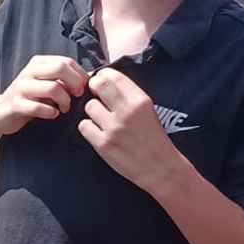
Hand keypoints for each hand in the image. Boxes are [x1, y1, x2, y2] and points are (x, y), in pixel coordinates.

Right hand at [0, 54, 88, 135]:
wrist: (1, 113)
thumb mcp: (47, 84)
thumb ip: (65, 80)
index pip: (66, 61)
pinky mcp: (16, 105)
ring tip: (64, 108)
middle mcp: (29, 72)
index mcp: (38, 63)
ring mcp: (21, 88)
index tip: (84, 88)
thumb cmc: (30, 99)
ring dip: (64, 100)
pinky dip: (50, 112)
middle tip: (77, 96)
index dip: (80, 75)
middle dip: (74, 83)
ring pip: (52, 88)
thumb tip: (93, 77)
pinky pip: (38, 107)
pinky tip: (53, 115)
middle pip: (60, 68)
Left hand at [77, 67, 180, 192]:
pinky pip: (84, 126)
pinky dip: (88, 128)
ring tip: (102, 120)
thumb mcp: (147, 110)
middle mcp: (126, 111)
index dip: (102, 76)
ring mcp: (113, 128)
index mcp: (140, 100)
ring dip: (92, 112)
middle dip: (93, 88)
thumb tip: (104, 81)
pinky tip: (98, 132)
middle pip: (98, 85)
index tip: (100, 81)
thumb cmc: (153, 138)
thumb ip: (128, 95)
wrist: (159, 167)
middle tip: (95, 96)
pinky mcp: (103, 144)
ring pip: (89, 107)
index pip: (113, 76)